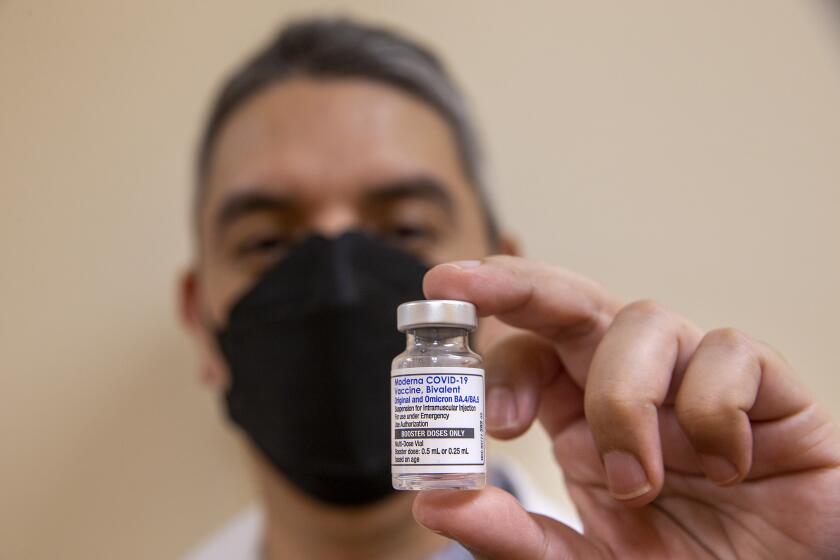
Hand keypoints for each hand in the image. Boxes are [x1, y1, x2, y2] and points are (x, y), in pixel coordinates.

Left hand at [412, 257, 839, 558]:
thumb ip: (514, 536)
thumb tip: (434, 502)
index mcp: (578, 415)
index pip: (527, 351)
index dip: (496, 362)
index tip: (487, 419)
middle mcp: (631, 382)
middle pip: (571, 301)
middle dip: (518, 285)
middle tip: (467, 284)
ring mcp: (694, 378)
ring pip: (644, 320)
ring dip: (625, 398)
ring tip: (637, 484)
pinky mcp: (766, 390)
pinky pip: (730, 353)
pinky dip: (713, 407)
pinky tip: (725, 468)